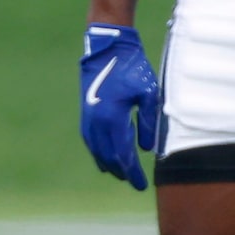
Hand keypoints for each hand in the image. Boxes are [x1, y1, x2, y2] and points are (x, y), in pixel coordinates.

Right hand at [79, 24, 162, 189]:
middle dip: (123, 172)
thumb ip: (149, 123)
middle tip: (135, 183)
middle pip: (109, 158)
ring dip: (110, 164)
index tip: (141, 186)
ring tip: (122, 174)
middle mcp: (96, 123)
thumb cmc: (132, 69)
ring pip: (97, 151)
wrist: (107, 49)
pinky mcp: (86, 113)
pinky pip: (91, 141)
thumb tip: (147, 149)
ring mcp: (88, 119)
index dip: (133, 172)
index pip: (124, 155)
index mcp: (112, 120)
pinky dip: (99, 153)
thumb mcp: (149, 94)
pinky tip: (106, 158)